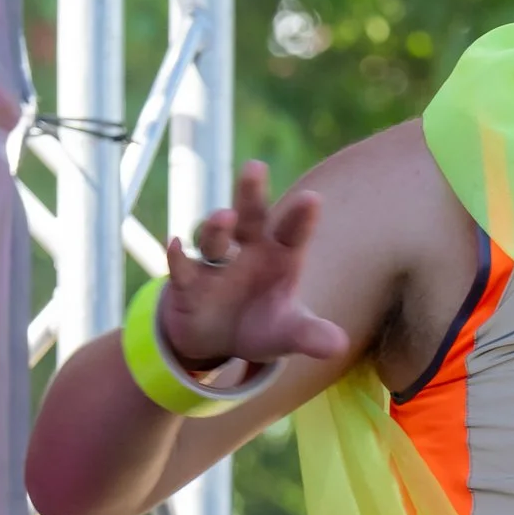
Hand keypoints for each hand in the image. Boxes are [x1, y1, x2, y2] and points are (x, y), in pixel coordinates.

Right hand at [159, 162, 347, 369]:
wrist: (220, 342)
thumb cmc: (262, 325)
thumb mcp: (288, 334)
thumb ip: (311, 335)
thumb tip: (338, 346)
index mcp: (279, 256)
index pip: (292, 233)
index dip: (301, 217)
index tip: (312, 198)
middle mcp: (247, 251)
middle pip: (250, 217)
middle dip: (251, 193)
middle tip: (255, 167)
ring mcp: (215, 265)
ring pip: (214, 237)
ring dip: (216, 226)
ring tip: (224, 217)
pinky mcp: (187, 283)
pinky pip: (181, 267)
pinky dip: (177, 256)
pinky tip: (175, 244)